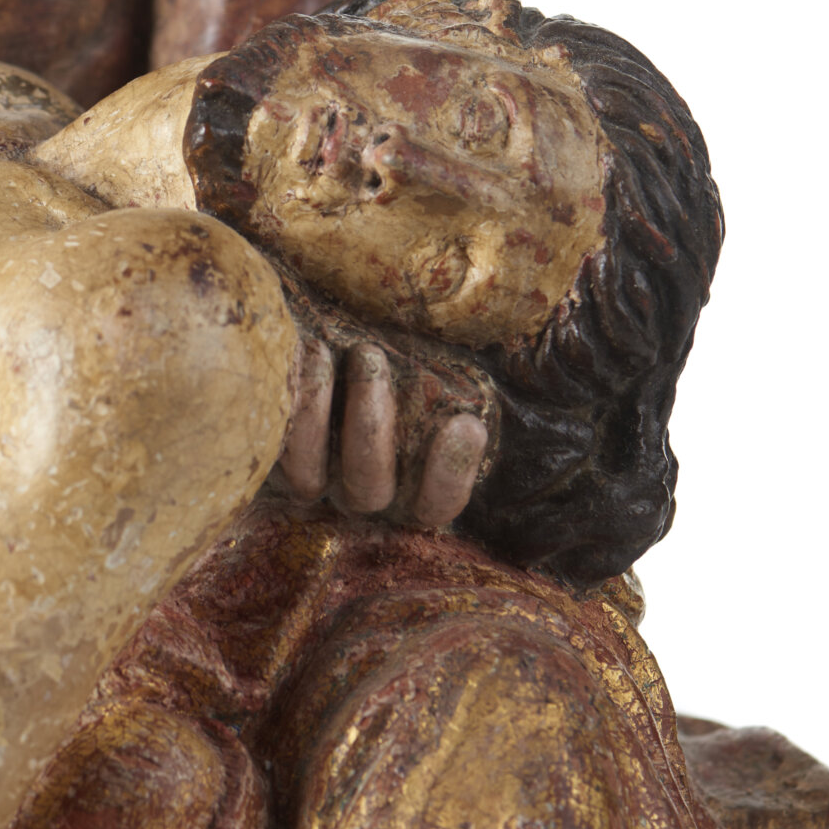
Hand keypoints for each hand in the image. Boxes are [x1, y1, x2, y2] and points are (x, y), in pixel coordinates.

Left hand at [274, 328, 494, 529]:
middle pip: (372, 493)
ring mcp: (310, 482)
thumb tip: (564, 322)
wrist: (291, 340)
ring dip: (325, 413)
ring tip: (329, 348)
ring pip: (317, 480)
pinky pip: (271, 453)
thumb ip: (478, 357)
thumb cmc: (381, 342)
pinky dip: (287, 404)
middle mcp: (360, 493)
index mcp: (411, 479)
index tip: (466, 423)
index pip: (436, 507)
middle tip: (370, 355)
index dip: (451, 475)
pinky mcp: (263, 462)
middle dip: (373, 427)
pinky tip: (301, 350)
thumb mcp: (436, 352)